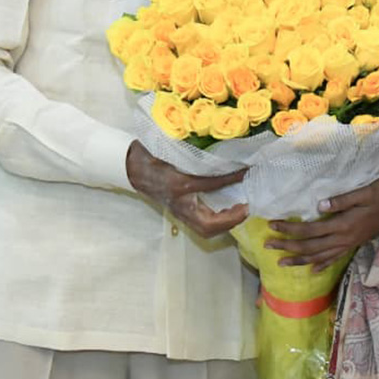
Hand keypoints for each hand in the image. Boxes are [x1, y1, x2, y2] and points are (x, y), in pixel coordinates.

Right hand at [125, 141, 248, 237]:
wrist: (132, 168)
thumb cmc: (151, 156)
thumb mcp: (172, 150)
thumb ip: (194, 152)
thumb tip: (224, 148)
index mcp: (177, 184)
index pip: (207, 185)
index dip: (229, 179)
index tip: (246, 172)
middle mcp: (179, 202)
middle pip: (207, 225)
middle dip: (229, 221)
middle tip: (246, 207)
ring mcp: (180, 211)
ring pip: (205, 229)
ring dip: (225, 224)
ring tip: (241, 211)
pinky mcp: (181, 212)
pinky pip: (202, 225)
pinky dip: (219, 222)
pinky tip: (229, 210)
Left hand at [265, 177, 378, 272]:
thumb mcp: (365, 191)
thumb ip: (342, 199)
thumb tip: (319, 204)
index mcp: (344, 224)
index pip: (310, 229)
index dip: (290, 229)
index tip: (273, 225)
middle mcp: (344, 238)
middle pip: (310, 246)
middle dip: (288, 246)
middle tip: (267, 246)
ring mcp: (349, 244)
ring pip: (319, 256)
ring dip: (299, 259)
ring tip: (281, 263)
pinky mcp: (354, 244)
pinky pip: (334, 258)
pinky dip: (321, 265)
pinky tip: (312, 270)